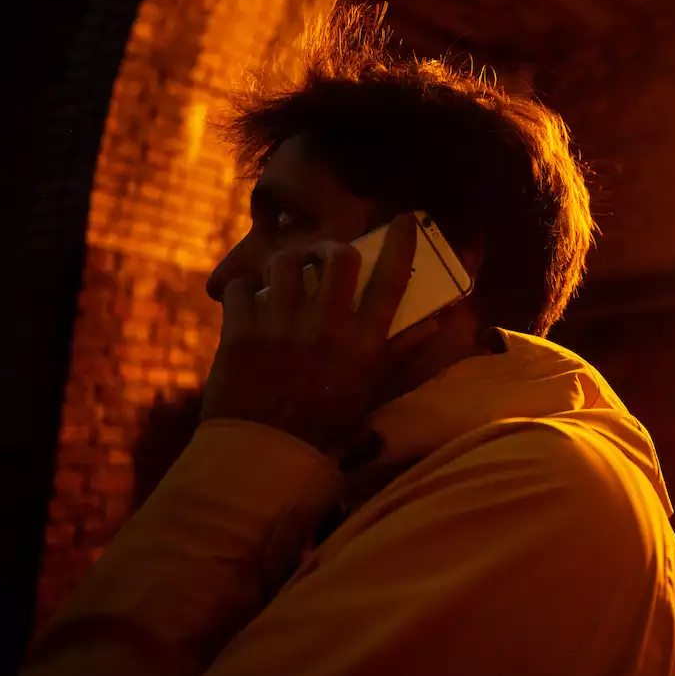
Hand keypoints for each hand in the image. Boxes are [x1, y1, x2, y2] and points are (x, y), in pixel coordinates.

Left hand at [200, 214, 435, 457]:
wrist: (263, 454)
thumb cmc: (323, 424)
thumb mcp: (370, 390)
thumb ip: (401, 352)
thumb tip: (434, 322)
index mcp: (362, 345)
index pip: (390, 281)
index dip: (401, 245)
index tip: (403, 221)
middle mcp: (326, 330)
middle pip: (339, 257)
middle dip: (332, 250)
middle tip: (324, 257)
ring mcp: (281, 329)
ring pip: (285, 262)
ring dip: (287, 264)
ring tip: (285, 277)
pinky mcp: (241, 333)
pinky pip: (242, 287)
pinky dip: (244, 291)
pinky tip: (250, 303)